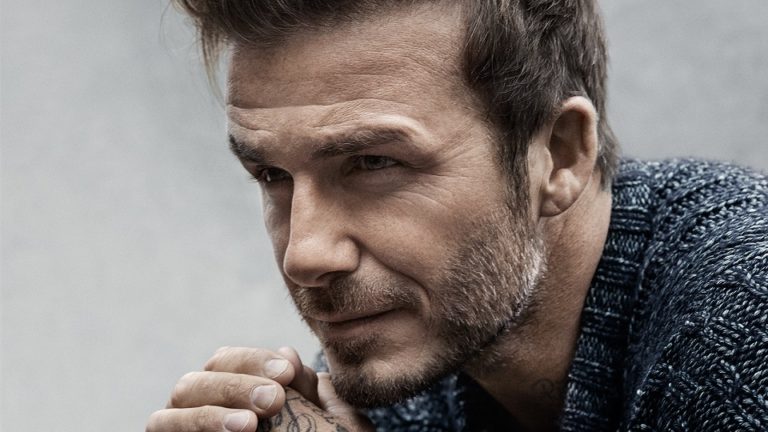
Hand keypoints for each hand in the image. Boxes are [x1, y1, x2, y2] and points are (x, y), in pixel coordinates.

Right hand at [146, 347, 371, 431]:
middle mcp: (192, 406)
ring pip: (173, 410)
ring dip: (210, 414)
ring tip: (250, 425)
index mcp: (223, 387)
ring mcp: (176, 430)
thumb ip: (304, 389)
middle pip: (196, 381)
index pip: (227, 360)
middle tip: (273, 399)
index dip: (254, 360)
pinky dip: (195, 430)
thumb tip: (287, 353)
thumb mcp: (317, 421)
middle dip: (235, 386)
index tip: (287, 371)